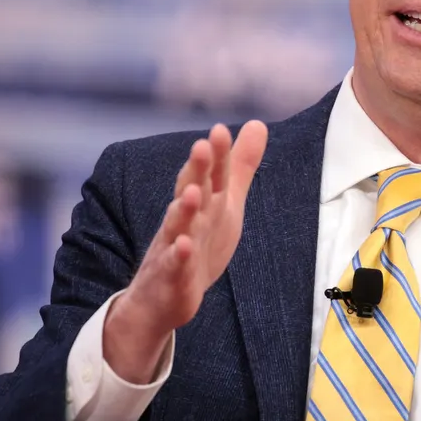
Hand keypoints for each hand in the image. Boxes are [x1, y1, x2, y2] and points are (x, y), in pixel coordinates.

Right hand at [104, 121, 266, 382]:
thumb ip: (239, 165)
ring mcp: (174, 246)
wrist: (163, 296)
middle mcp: (185, 219)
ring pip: (178, 225)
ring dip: (184, 209)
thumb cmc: (198, 241)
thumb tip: (258, 124)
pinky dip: (178, 256)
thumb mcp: (225, 202)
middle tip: (202, 146)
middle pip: (191, 191)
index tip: (221, 130)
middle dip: (196, 170)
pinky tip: (183, 247)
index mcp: (201, 202)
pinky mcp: (172, 277)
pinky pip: (174, 266)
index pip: (208, 174)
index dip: (215, 154)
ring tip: (193, 192)